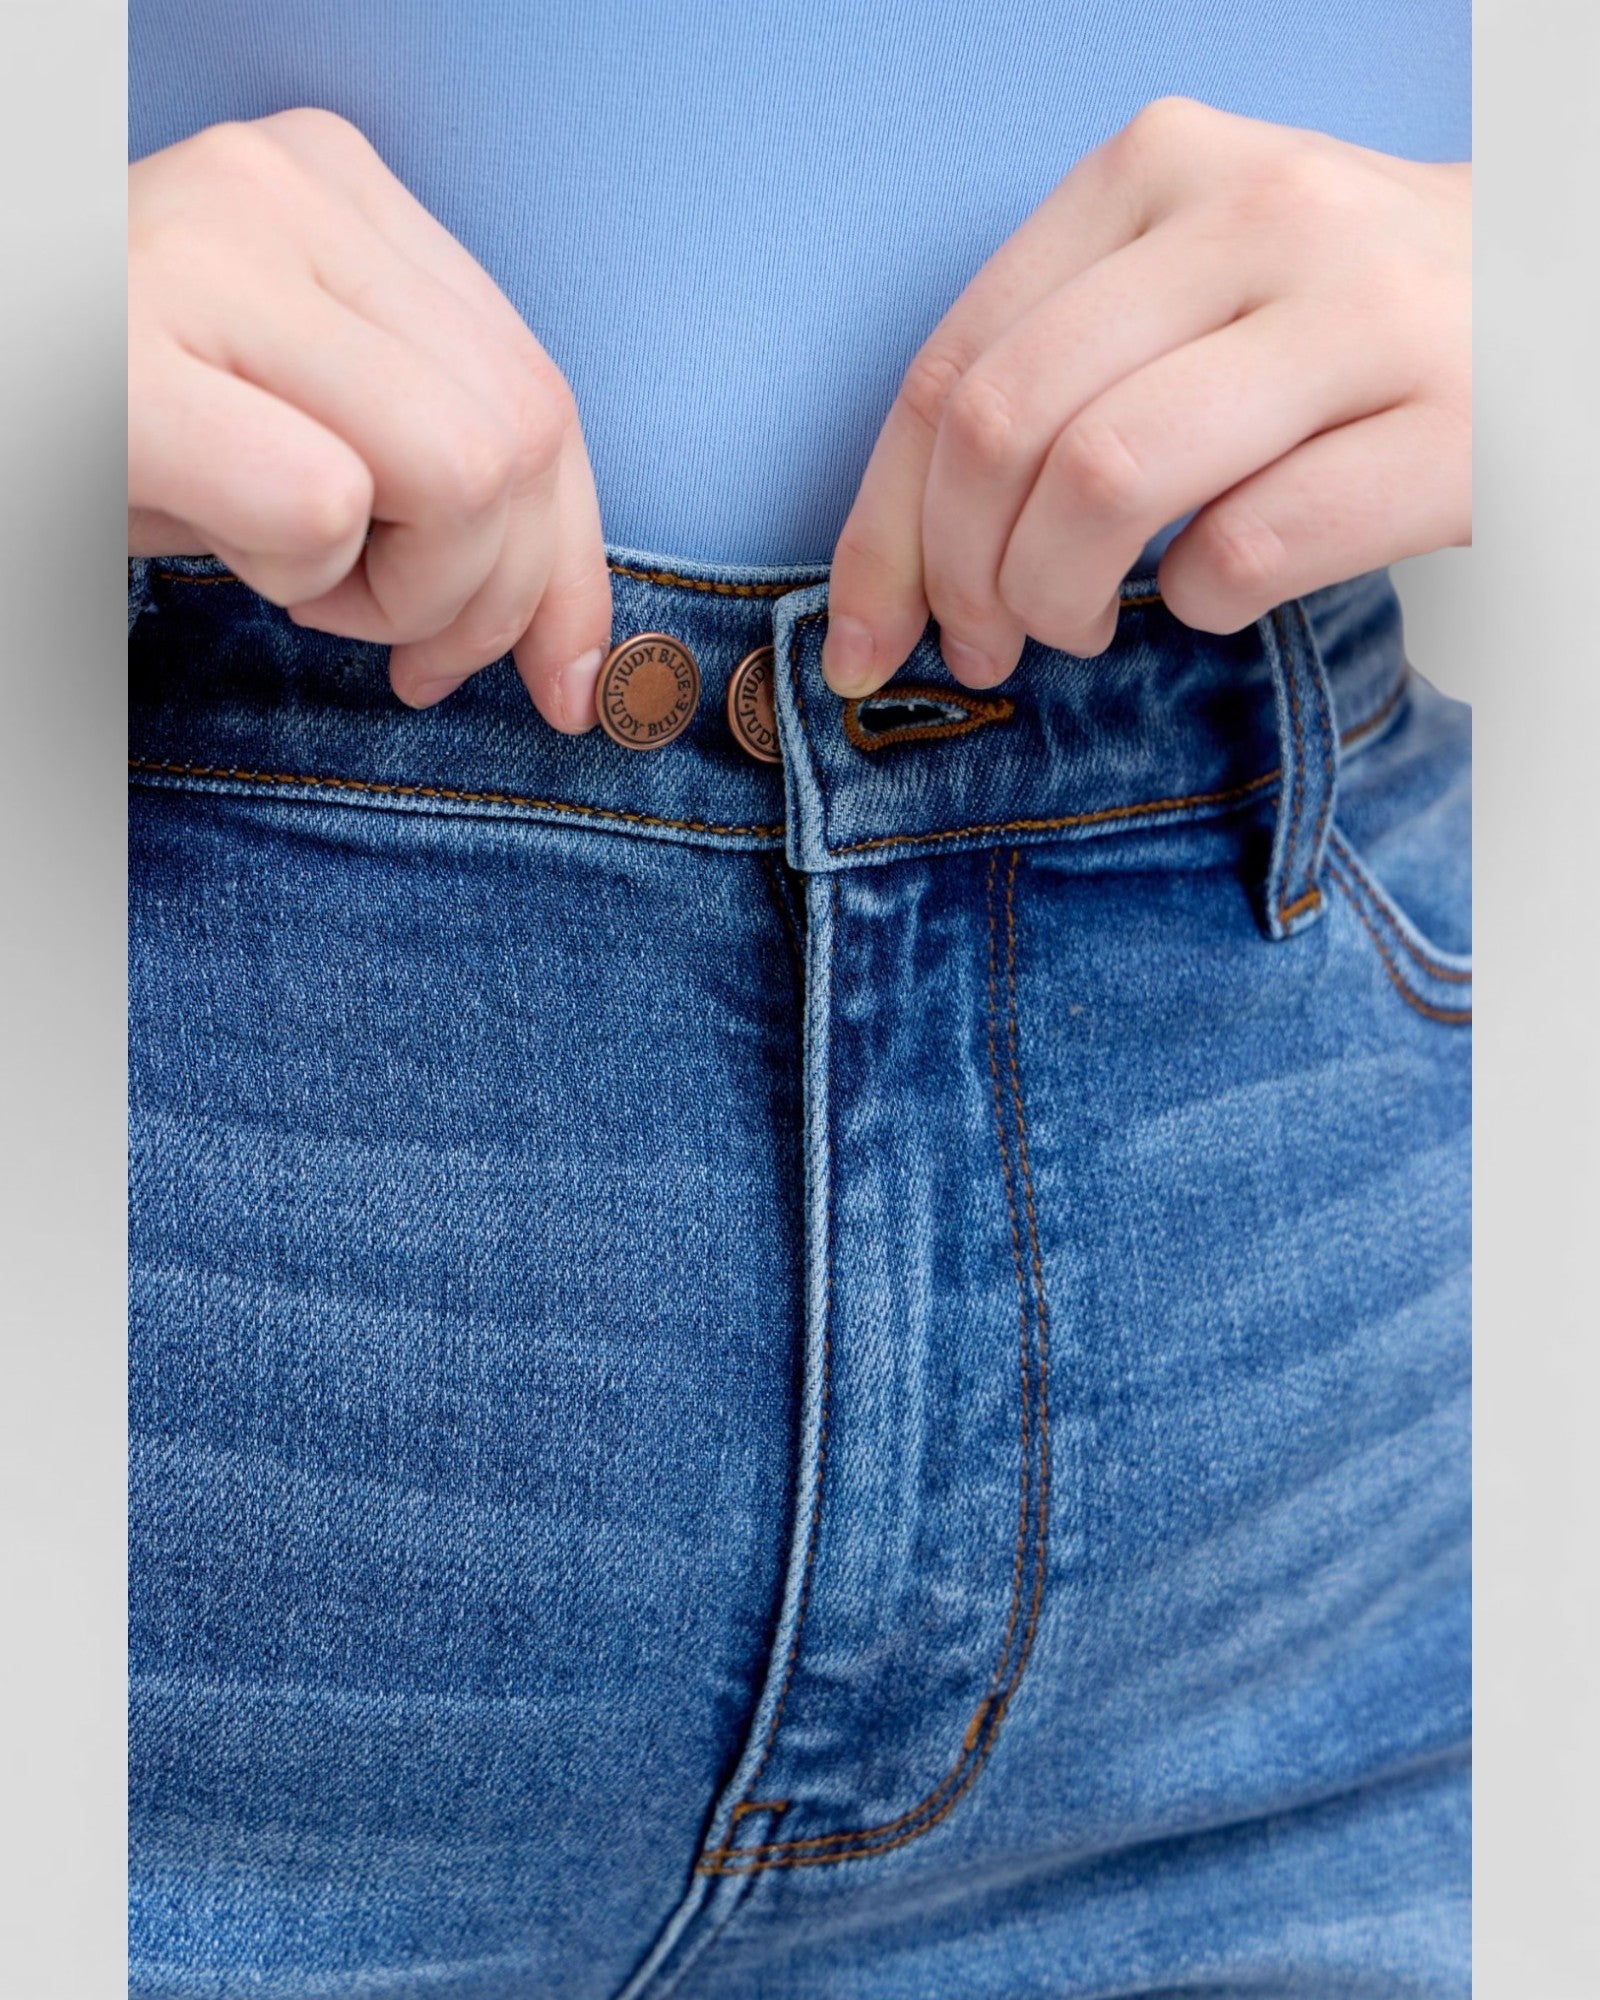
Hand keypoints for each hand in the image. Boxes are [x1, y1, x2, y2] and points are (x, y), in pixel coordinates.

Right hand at [129, 110, 611, 725]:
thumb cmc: (120, 435)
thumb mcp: (302, 427)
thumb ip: (444, 480)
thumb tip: (581, 660)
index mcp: (339, 189)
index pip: (543, 394)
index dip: (574, 565)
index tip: (568, 683)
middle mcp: (287, 187)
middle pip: (526, 437)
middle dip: (493, 599)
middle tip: (401, 649)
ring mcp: (211, 248)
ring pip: (461, 472)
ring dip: (401, 592)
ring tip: (302, 585)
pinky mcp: (134, 351)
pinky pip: (324, 503)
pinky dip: (301, 577)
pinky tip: (235, 557)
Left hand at [822, 99, 1470, 695]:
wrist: (1567, 303)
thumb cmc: (1338, 318)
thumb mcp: (1189, 280)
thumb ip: (1055, 363)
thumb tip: (903, 545)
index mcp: (1156, 168)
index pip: (950, 367)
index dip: (880, 532)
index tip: (862, 641)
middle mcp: (1255, 211)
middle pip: (1003, 428)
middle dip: (955, 579)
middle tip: (984, 647)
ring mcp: (1363, 311)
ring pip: (1104, 482)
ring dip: (1055, 598)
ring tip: (1080, 628)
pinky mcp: (1451, 428)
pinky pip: (1245, 550)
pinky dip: (1197, 606)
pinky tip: (1214, 595)